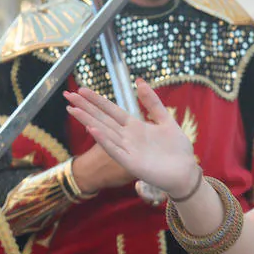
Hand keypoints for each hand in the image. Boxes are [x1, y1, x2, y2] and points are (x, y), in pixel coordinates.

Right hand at [65, 83, 197, 196]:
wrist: (186, 171)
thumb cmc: (177, 149)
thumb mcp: (166, 120)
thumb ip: (153, 103)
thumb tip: (140, 82)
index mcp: (135, 127)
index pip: (112, 110)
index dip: (97, 100)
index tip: (82, 90)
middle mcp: (128, 137)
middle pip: (103, 119)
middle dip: (85, 107)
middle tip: (68, 95)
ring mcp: (128, 150)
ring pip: (104, 132)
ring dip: (89, 120)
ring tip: (74, 109)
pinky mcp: (131, 163)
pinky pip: (115, 151)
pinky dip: (104, 140)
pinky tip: (93, 130)